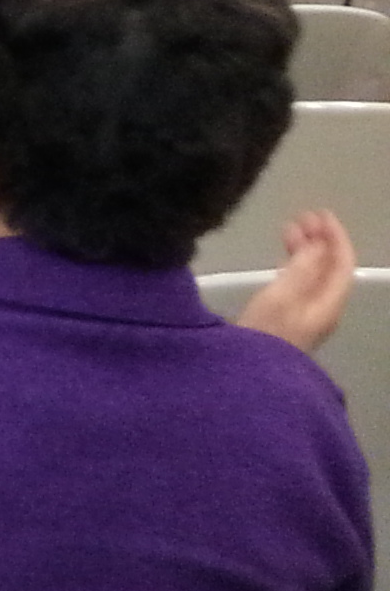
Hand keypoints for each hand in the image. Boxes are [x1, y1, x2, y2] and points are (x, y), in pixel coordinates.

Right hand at [239, 211, 355, 352]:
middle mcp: (324, 309)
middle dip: (319, 241)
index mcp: (328, 303)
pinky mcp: (291, 321)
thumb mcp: (281, 297)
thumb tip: (318, 244)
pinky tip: (280, 260)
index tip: (318, 213)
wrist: (249, 378)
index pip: (342, 264)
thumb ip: (301, 269)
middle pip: (330, 269)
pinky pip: (302, 284)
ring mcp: (308, 316)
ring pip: (316, 276)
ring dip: (306, 251)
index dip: (334, 236)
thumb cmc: (264, 334)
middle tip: (300, 217)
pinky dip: (295, 265)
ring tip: (287, 231)